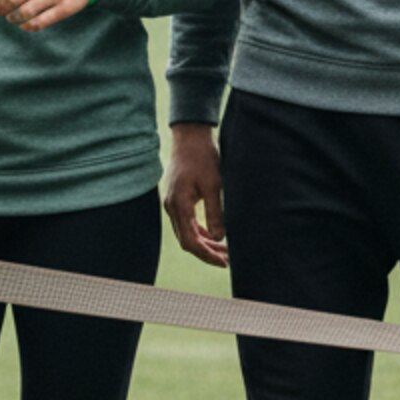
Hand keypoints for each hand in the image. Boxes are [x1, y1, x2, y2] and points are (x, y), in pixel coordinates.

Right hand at [163, 123, 227, 266]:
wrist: (190, 137)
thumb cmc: (203, 158)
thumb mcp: (213, 185)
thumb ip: (216, 213)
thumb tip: (220, 238)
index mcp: (179, 206)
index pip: (191, 241)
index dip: (207, 255)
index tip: (224, 262)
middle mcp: (172, 207)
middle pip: (187, 241)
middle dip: (207, 252)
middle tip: (228, 260)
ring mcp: (172, 203)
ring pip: (187, 233)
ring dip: (204, 243)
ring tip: (225, 251)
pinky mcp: (177, 199)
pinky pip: (187, 222)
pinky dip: (200, 231)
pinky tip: (214, 235)